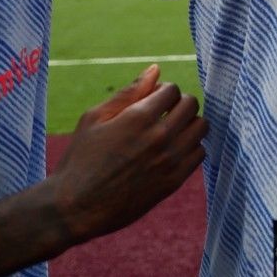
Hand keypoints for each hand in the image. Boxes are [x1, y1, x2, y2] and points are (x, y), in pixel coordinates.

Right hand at [47, 65, 207, 239]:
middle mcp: (159, 138)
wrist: (76, 207)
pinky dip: (191, 147)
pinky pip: (200, 154)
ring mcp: (169, 161)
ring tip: (169, 131)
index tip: (150, 101)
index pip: (173, 90)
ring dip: (188, 124)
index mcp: (139, 118)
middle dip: (178, 103)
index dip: (162, 91)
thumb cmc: (80, 159)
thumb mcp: (94, 118)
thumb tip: (156, 69)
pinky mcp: (173, 182)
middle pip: (191, 105)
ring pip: (201, 128)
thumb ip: (128, 92)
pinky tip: (171, 151)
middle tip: (162, 114)